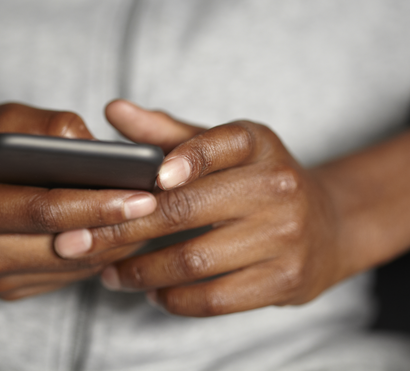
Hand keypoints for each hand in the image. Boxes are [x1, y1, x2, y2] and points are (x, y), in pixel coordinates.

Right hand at [0, 84, 157, 299]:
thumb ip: (50, 128)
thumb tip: (104, 153)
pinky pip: (64, 275)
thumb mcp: (0, 116)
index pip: (46, 209)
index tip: (146, 193)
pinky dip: (95, 252)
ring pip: (72, 266)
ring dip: (115, 242)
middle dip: (120, 227)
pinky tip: (117, 227)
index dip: (99, 203)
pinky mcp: (4, 288)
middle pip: (66, 246)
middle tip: (166, 205)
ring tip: (152, 213)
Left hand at [54, 100, 348, 315]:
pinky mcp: (286, 280)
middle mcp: (278, 186)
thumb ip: (166, 133)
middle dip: (124, 230)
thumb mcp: (222, 149)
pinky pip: (216, 297)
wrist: (327, 226)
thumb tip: (112, 110)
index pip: (220, 143)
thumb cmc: (256, 182)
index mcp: (258, 144)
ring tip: (111, 274)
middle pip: (188, 210)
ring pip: (195, 260)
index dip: (184, 159)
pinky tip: (154, 294)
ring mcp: (286, 236)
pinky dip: (175, 300)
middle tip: (82, 242)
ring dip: (142, 272)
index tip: (149, 179)